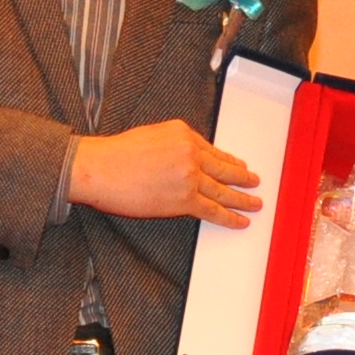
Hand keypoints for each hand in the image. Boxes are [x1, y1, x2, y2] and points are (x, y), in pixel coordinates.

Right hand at [71, 119, 260, 226]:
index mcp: (183, 134)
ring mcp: (189, 176)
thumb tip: (185, 161)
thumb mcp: (151, 136)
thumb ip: (173, 146)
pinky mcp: (184, 199)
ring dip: (242, 198)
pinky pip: (213, 210)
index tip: (238, 165)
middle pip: (223, 168)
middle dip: (242, 177)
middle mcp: (191, 152)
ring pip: (223, 190)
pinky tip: (240, 220)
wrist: (99, 168)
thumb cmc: (115, 155)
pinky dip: (230, 217)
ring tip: (255, 202)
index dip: (228, 160)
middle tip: (254, 181)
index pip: (212, 150)